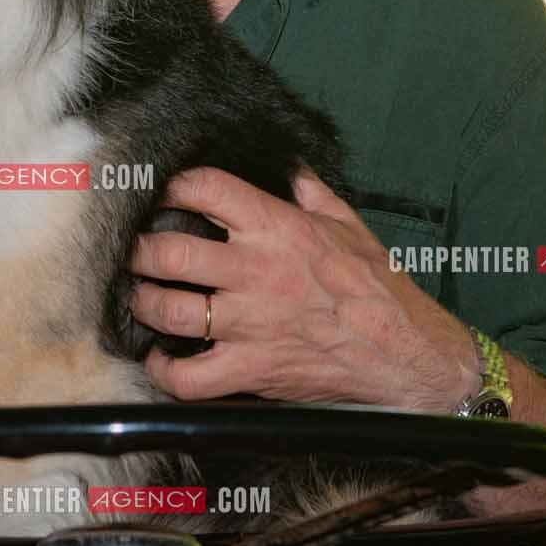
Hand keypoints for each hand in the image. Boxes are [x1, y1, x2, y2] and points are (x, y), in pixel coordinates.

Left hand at [126, 166, 476, 409]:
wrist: (408, 353)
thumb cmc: (379, 289)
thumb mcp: (350, 225)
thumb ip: (313, 193)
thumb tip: (292, 167)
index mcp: (279, 229)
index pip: (206, 189)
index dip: (174, 187)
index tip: (164, 196)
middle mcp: (257, 272)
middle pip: (170, 252)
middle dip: (141, 250)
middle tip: (137, 252)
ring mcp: (251, 324)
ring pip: (170, 311)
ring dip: (145, 304)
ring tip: (142, 298)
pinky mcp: (252, 370)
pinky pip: (189, 377)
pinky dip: (165, 371)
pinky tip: (161, 360)